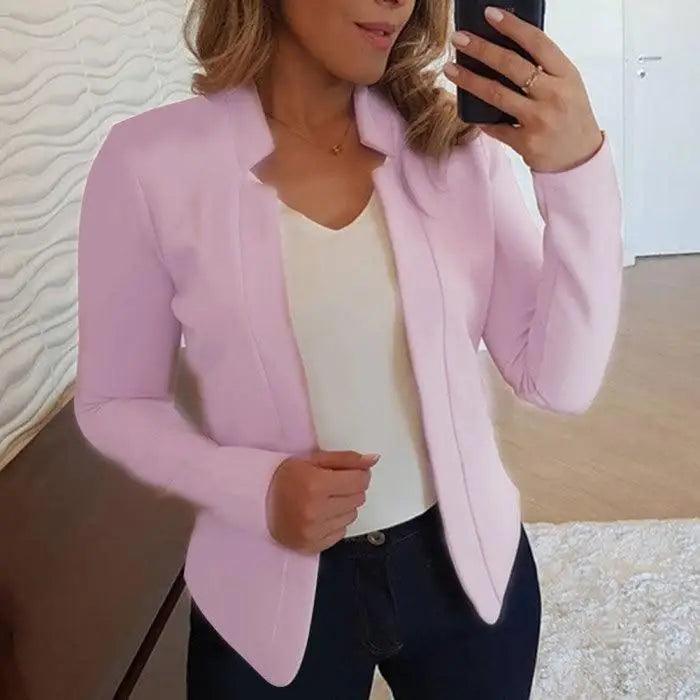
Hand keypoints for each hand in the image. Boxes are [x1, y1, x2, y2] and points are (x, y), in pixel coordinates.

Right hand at [265, 449, 379, 552]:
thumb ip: (346, 459)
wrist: (256, 501)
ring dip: (344, 506)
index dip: (360, 475)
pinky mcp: (311, 546)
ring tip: (326, 500)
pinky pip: (340, 533)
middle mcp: (316, 510)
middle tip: (334, 485)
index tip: (350, 473)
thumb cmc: (286, 476)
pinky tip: (321, 514)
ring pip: (352, 516)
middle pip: (358, 499)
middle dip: (351, 489)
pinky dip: (335, 522)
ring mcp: (313, 531)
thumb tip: (375, 459)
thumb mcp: (313, 460)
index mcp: (317, 485)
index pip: (360, 481)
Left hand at [443, 5, 603, 172]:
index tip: (489, 14)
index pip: (537, 42)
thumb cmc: (570, 116)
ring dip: (469, 80)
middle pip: (511, 65)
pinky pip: (495, 126)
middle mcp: (553, 95)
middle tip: (459, 39)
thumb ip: (544, 68)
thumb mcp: (567, 85)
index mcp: (566, 75)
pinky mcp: (526, 142)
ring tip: (451, 69)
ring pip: (496, 94)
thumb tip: (505, 46)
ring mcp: (539, 120)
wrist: (578, 157)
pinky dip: (479, 118)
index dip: (512, 26)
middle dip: (481, 49)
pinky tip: (465, 108)